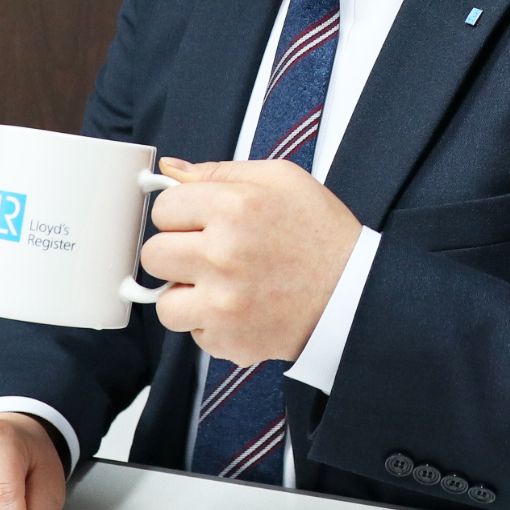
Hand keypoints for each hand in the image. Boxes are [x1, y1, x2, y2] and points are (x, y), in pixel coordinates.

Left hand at [141, 156, 361, 364]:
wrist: (355, 294)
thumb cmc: (321, 234)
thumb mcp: (282, 180)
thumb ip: (221, 172)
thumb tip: (170, 170)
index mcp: (234, 207)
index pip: (163, 209)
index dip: (182, 214)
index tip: (201, 221)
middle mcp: (223, 255)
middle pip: (154, 254)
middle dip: (177, 252)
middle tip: (208, 254)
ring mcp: (223, 302)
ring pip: (164, 302)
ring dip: (186, 295)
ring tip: (219, 287)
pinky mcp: (228, 339)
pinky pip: (192, 333)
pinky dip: (211, 324)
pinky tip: (240, 308)